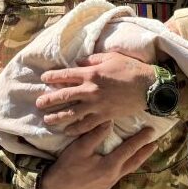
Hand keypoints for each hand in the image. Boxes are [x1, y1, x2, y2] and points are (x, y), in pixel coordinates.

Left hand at [36, 52, 154, 136]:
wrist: (148, 87)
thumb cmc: (131, 69)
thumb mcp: (111, 57)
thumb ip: (92, 59)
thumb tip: (78, 62)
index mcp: (90, 73)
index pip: (66, 75)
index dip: (53, 77)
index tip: (44, 79)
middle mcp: (90, 89)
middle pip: (64, 95)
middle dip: (49, 100)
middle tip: (38, 103)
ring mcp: (96, 104)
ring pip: (72, 113)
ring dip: (58, 117)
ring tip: (47, 120)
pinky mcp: (104, 115)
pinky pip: (86, 124)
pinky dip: (76, 128)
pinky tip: (67, 131)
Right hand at [40, 123, 156, 188]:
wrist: (55, 188)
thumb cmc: (67, 166)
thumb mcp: (80, 147)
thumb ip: (96, 134)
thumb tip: (110, 122)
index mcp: (109, 166)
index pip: (129, 150)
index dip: (141, 140)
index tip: (151, 131)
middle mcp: (113, 176)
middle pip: (134, 162)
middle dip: (145, 152)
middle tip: (155, 142)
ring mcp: (108, 183)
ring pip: (129, 169)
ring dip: (138, 159)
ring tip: (146, 151)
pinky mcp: (103, 186)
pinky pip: (121, 173)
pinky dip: (128, 165)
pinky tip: (127, 161)